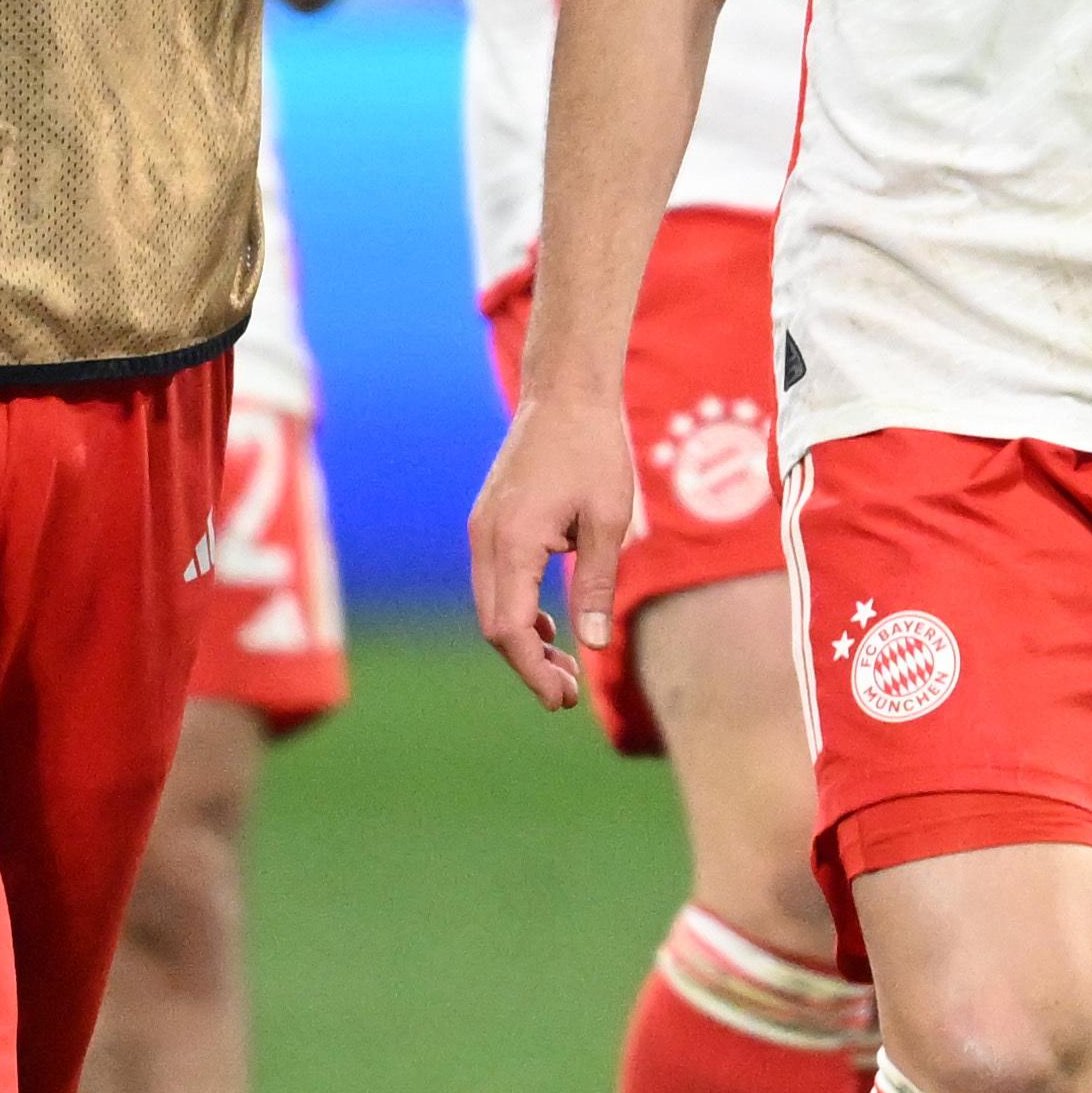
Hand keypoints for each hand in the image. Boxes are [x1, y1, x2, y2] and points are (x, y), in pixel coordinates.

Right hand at [461, 392, 630, 709]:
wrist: (565, 393)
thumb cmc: (595, 451)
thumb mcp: (610, 522)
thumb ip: (597, 584)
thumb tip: (592, 645)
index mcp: (513, 542)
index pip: (509, 629)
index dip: (533, 670)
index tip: (563, 699)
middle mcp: (486, 540)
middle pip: (493, 624)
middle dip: (528, 664)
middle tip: (568, 696)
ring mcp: (482, 529)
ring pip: (490, 605)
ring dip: (523, 639)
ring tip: (565, 667)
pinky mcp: (489, 521)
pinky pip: (494, 581)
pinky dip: (517, 610)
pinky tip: (550, 624)